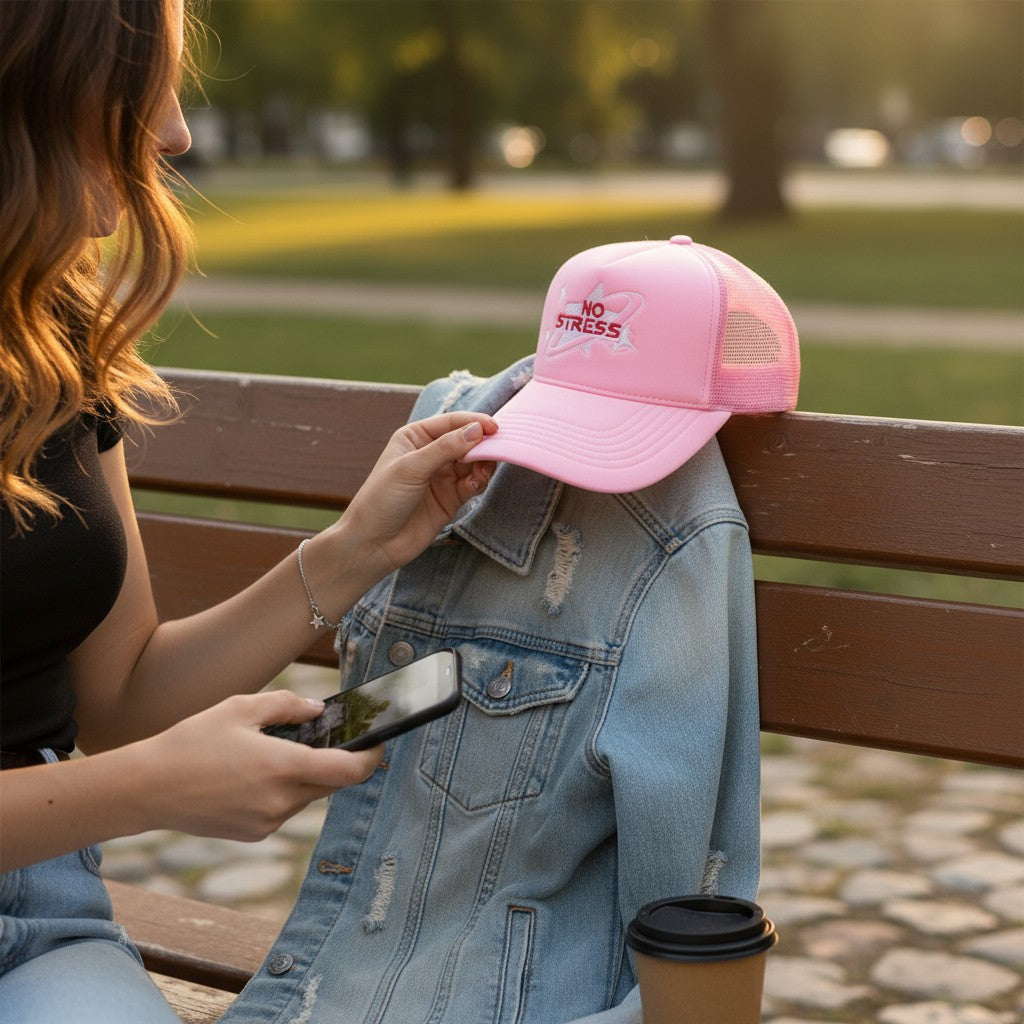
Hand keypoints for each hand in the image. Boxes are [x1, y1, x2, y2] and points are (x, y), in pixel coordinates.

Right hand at [138, 691, 382, 841]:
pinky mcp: (255, 834)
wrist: (147, 789)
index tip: (378, 744)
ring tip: (272, 753)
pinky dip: (282, 791)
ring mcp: (268, 822)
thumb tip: (320, 710)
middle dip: (334, 762)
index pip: (348, 771)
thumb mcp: (240, 708)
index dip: (371, 758)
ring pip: (306, 796)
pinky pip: (284, 809)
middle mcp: (280, 801)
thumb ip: (288, 706)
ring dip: (304, 776)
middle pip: (330, 783)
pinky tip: (252, 776)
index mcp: (281, 766)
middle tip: (323, 738)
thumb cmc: (192, 742)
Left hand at [340, 411, 497, 577]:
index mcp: (415, 438)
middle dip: (481, 445)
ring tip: (483, 471)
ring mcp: (442, 477)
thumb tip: (477, 430)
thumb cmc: (381, 500)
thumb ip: (445, 448)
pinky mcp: (451, 498)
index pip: (451, 423)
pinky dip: (479, 482)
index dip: (473, 423)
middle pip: (466, 441)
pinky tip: (476, 484)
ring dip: (483, 464)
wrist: (374, 544)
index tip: (494, 428)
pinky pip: (473, 484)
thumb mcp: (411, 467)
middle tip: (495, 450)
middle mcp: (430, 454)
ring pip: (473, 463)